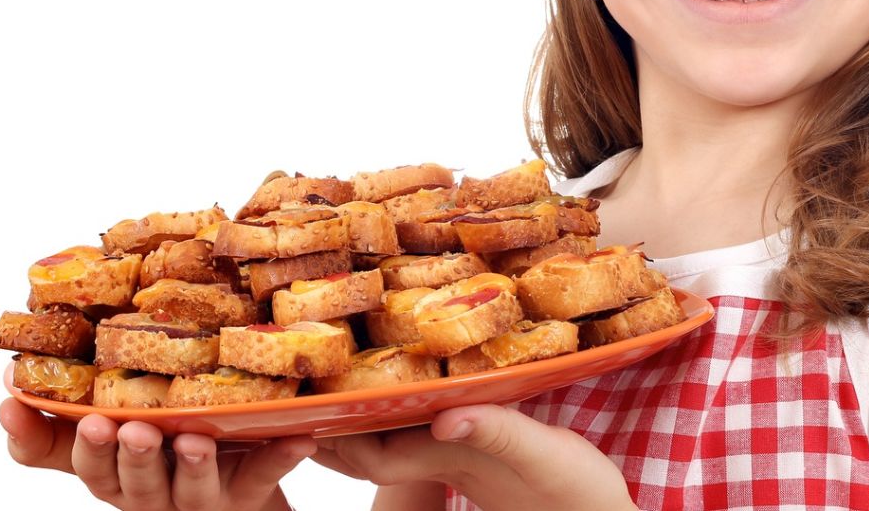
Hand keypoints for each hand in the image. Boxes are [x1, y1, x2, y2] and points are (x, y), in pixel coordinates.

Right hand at [0, 396, 315, 510]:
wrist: (238, 484)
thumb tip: (7, 374)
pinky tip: (297, 439)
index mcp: (116, 471)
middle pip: (130, 484)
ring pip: (190, 491)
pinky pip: (264, 477)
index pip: (75, 461)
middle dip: (122, 456)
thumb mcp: (110, 433)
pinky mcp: (247, 496)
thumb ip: (64, 410)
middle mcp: (152, 492)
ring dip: (190, 466)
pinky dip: (278, 460)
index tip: (16, 407)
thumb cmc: (164, 445)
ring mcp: (200, 498)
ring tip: (191, 441)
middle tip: (120, 427)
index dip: (38, 439)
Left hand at [311, 404, 633, 510]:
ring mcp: (457, 454)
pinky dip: (399, 406)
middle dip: (328, 423)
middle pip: (365, 448)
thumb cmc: (577, 492)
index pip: (369, 453)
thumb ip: (494, 430)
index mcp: (448, 458)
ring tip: (326, 377)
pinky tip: (400, 382)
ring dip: (357, 412)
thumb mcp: (541, 454)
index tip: (301, 396)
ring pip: (389, 438)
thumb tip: (443, 415)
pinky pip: (421, 426)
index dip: (332, 429)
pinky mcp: (475, 445)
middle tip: (291, 384)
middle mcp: (442, 457)